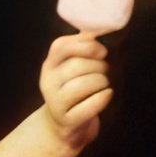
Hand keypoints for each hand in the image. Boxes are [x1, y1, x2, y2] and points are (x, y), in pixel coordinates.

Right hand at [37, 33, 110, 148]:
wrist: (62, 126)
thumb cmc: (74, 89)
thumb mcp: (71, 67)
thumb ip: (81, 47)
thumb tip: (96, 30)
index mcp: (49, 65)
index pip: (61, 47)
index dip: (86, 46)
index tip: (102, 52)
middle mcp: (48, 82)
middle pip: (76, 66)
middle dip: (99, 66)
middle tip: (105, 70)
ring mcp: (55, 103)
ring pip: (82, 85)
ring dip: (101, 81)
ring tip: (104, 83)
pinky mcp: (67, 120)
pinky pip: (89, 106)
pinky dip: (102, 98)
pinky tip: (107, 94)